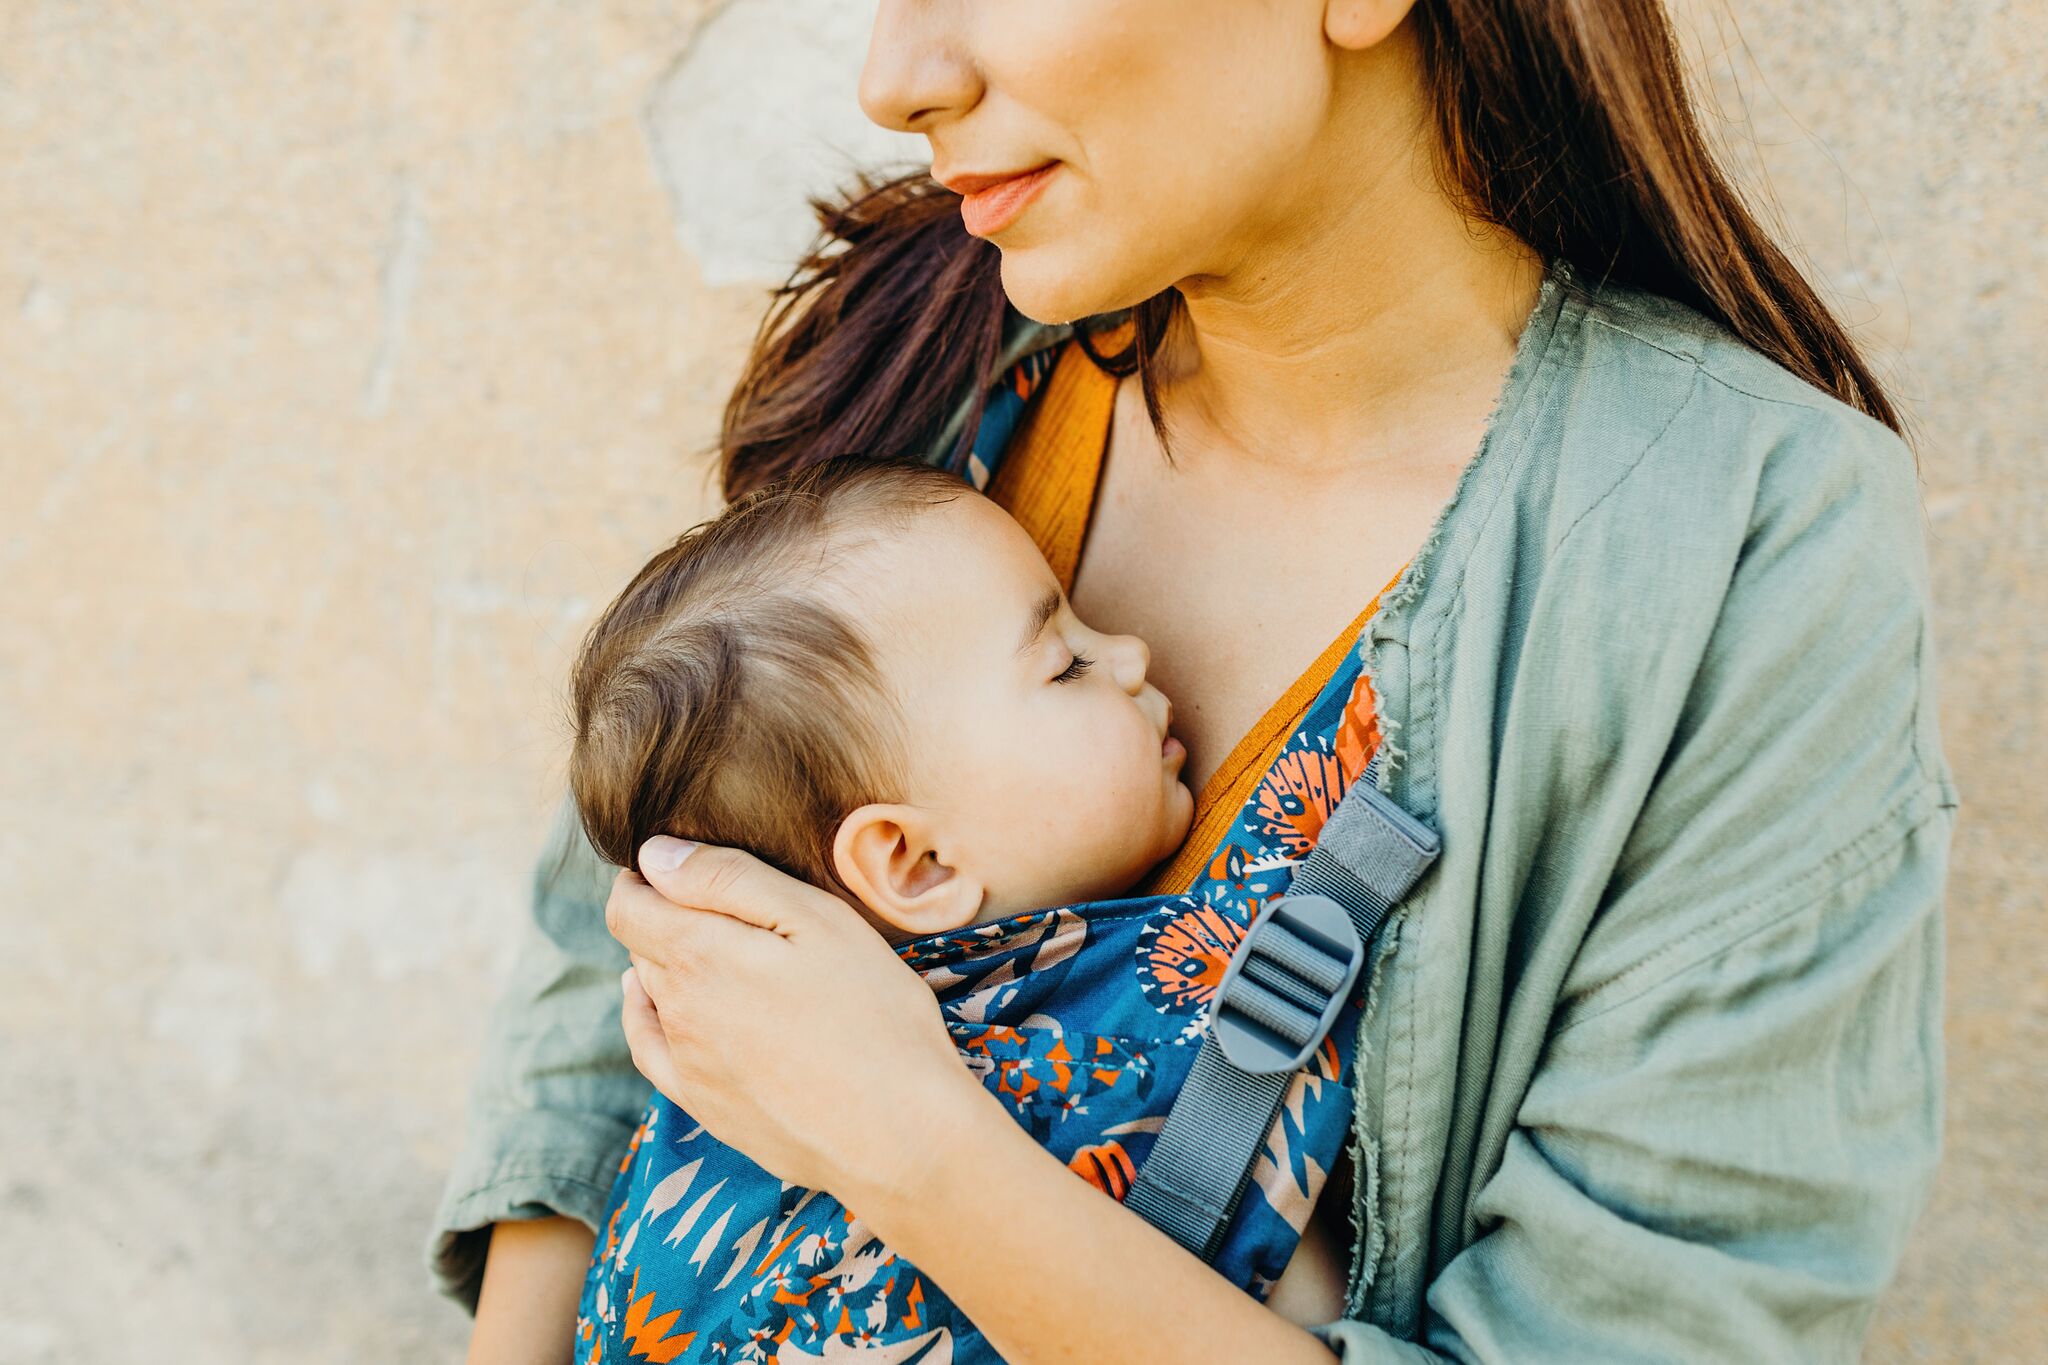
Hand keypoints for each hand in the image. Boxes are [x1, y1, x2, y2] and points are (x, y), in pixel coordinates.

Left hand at [606, 836, 974, 1198]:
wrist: (898, 1133)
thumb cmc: (874, 1014)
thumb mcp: (816, 919)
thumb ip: (728, 878)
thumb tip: (654, 855)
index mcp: (699, 955)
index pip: (628, 906)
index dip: (646, 877)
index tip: (678, 866)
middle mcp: (677, 1010)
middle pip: (642, 947)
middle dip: (665, 917)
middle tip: (721, 904)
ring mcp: (687, 1063)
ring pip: (652, 994)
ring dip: (671, 965)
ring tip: (721, 950)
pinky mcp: (704, 1106)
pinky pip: (652, 1051)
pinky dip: (648, 1018)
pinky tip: (661, 1007)